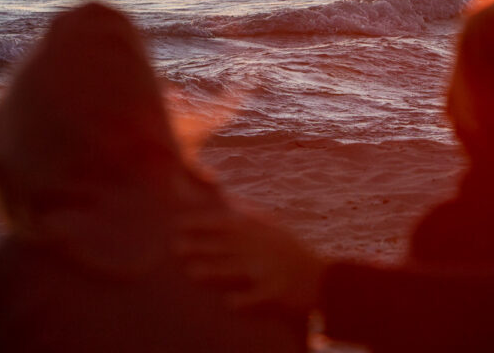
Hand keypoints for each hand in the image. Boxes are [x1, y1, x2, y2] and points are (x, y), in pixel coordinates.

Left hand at [174, 207, 325, 311]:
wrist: (318, 280)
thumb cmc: (284, 251)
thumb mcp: (266, 224)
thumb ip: (239, 210)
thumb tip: (213, 189)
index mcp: (256, 229)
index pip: (225, 222)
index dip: (201, 222)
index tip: (179, 224)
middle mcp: (260, 247)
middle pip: (227, 246)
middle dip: (202, 246)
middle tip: (176, 248)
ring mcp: (268, 270)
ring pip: (238, 270)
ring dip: (216, 272)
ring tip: (194, 274)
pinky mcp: (276, 293)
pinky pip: (259, 299)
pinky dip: (245, 301)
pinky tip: (230, 304)